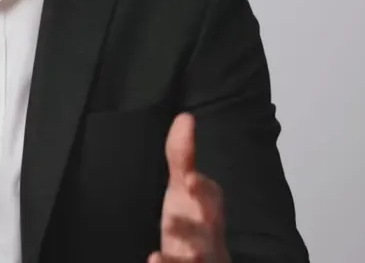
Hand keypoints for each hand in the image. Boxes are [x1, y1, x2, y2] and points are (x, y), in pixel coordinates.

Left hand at [148, 113, 229, 262]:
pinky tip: (153, 260)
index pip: (211, 198)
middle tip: (172, 221)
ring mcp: (200, 257)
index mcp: (209, 209)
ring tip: (159, 253)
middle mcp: (209, 235)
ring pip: (197, 258)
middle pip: (208, 233)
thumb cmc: (192, 220)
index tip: (189, 180)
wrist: (203, 260)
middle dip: (194, 228)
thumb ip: (182, 156)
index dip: (202, 190)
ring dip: (182, 256)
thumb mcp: (182, 187)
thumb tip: (185, 117)